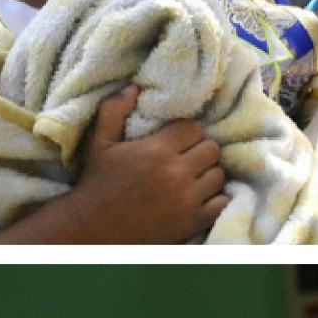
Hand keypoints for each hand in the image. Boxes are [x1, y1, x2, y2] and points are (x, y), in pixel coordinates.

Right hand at [75, 86, 228, 242]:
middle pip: (211, 149)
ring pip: (218, 175)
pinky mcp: (192, 221)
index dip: (187, 132)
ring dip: (208, 174)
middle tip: (187, 158)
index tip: (176, 140)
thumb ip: (113, 111)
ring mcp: (187, 199)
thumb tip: (133, 88)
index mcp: (156, 150)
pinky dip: (215, 199)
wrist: (95, 229)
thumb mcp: (98, 143)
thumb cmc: (97, 184)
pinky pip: (221, 202)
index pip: (194, 128)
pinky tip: (199, 197)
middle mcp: (176, 173)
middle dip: (200, 151)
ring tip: (193, 177)